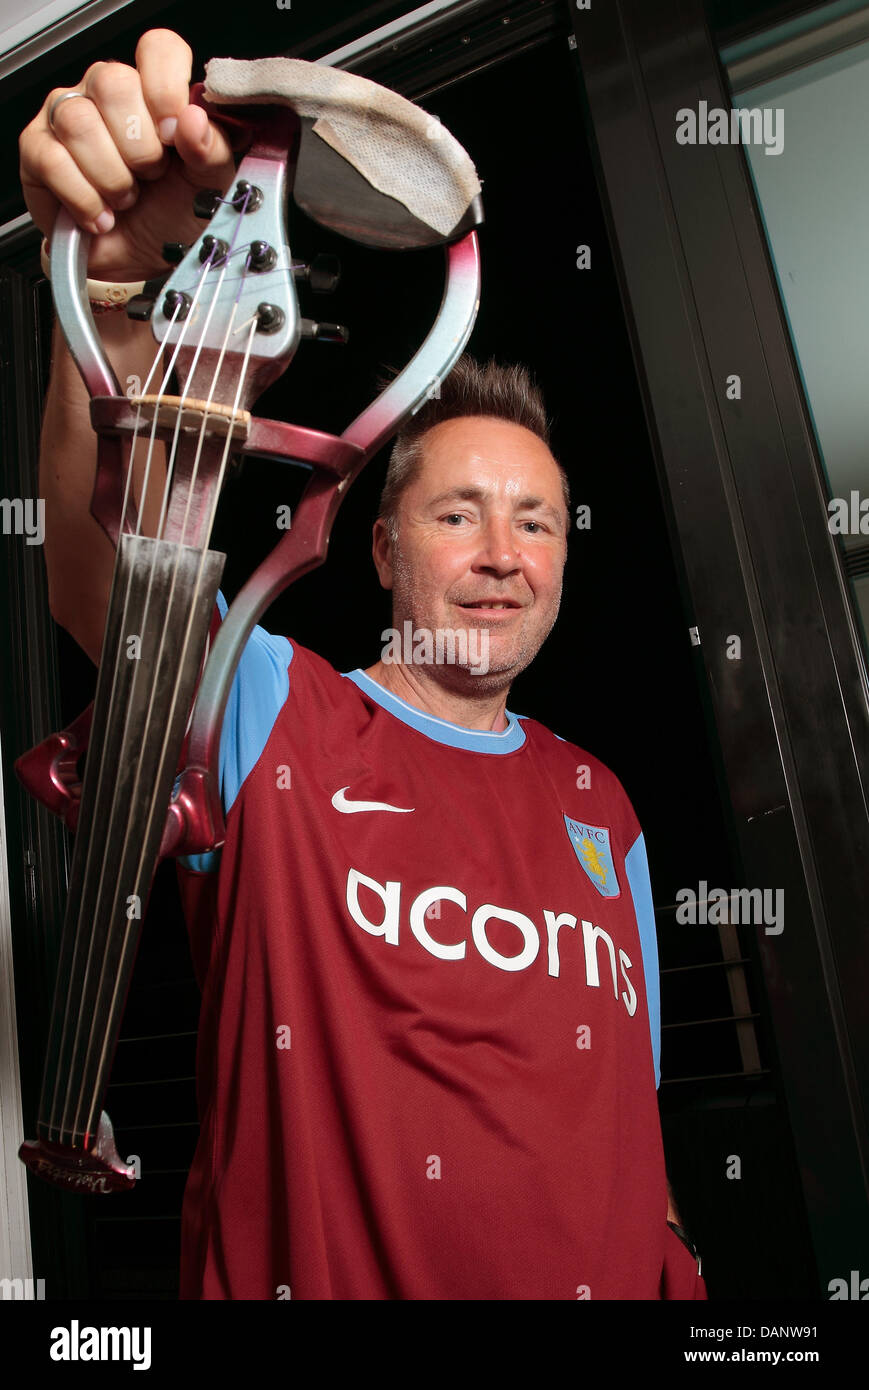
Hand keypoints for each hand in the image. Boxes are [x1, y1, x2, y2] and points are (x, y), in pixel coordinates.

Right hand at [19, 28, 236, 281]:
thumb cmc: (174, 216)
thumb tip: (196, 118)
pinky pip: (53, 160)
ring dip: (113, 177)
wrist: (140, 264)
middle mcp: (108, 93)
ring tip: (126, 199)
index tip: (175, 134)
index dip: (166, 88)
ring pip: (79, 122)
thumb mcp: (209, 186)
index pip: (158, 48)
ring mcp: (67, 115)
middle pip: (113, 82)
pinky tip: (102, 215)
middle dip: (140, 147)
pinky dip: (85, 199)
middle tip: (150, 178)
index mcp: (154, 90)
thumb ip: (213, 149)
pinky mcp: (37, 149)